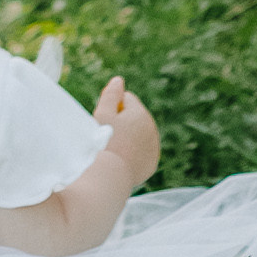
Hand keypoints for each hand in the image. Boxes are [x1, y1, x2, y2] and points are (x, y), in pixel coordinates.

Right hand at [92, 74, 160, 188]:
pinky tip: (122, 158)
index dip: (112, 106)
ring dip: (128, 136)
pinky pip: (142, 151)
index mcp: (141, 113)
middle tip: (107, 135)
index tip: (104, 120)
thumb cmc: (103, 141)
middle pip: (134, 117)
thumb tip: (119, 80)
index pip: (127, 99)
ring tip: (114, 147)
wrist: (110, 175)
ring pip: (139, 134)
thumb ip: (111, 94)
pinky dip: (133, 152)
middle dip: (122, 121)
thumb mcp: (102, 113)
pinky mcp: (151, 163)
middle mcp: (152, 129)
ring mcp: (153, 148)